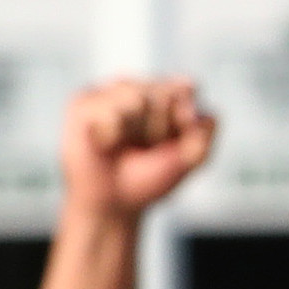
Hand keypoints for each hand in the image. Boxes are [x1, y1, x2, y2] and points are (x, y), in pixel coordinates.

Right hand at [59, 77, 215, 224]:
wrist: (113, 202)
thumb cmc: (151, 176)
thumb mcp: (191, 158)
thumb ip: (204, 131)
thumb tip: (196, 106)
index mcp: (171, 93)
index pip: (186, 87)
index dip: (184, 118)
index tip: (177, 138)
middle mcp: (142, 86)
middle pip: (164, 93)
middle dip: (160, 128)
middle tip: (146, 147)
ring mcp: (111, 90)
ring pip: (137, 97)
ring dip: (136, 131)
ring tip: (125, 144)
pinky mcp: (83, 101)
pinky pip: (109, 111)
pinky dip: (112, 135)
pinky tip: (104, 143)